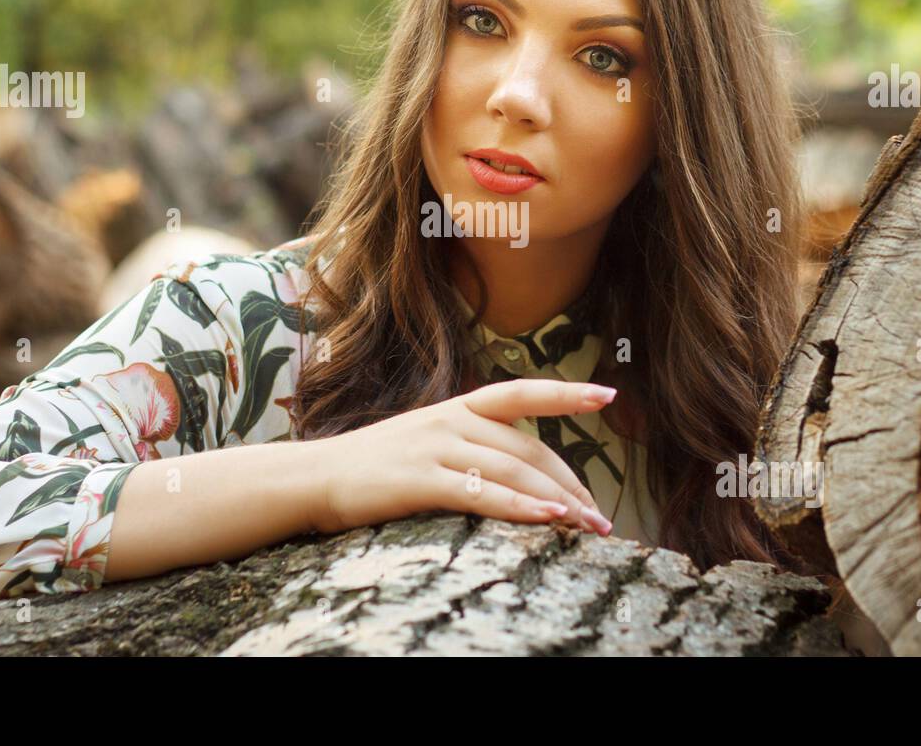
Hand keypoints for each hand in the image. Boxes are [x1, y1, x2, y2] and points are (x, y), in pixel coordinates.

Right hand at [311, 378, 616, 535]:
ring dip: (558, 500)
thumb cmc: (374, 467)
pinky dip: (520, 506)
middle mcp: (451, 420)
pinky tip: (548, 519)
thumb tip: (520, 471)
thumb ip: (469, 446)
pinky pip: (481, 492)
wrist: (312, 478)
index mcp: (457, 407)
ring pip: (513, 469)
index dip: (566, 393)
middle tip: (600, 517)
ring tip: (589, 527)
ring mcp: (435, 447)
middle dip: (571, 483)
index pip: (522, 394)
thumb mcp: (426, 442)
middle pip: (528, 448)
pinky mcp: (419, 479)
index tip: (608, 395)